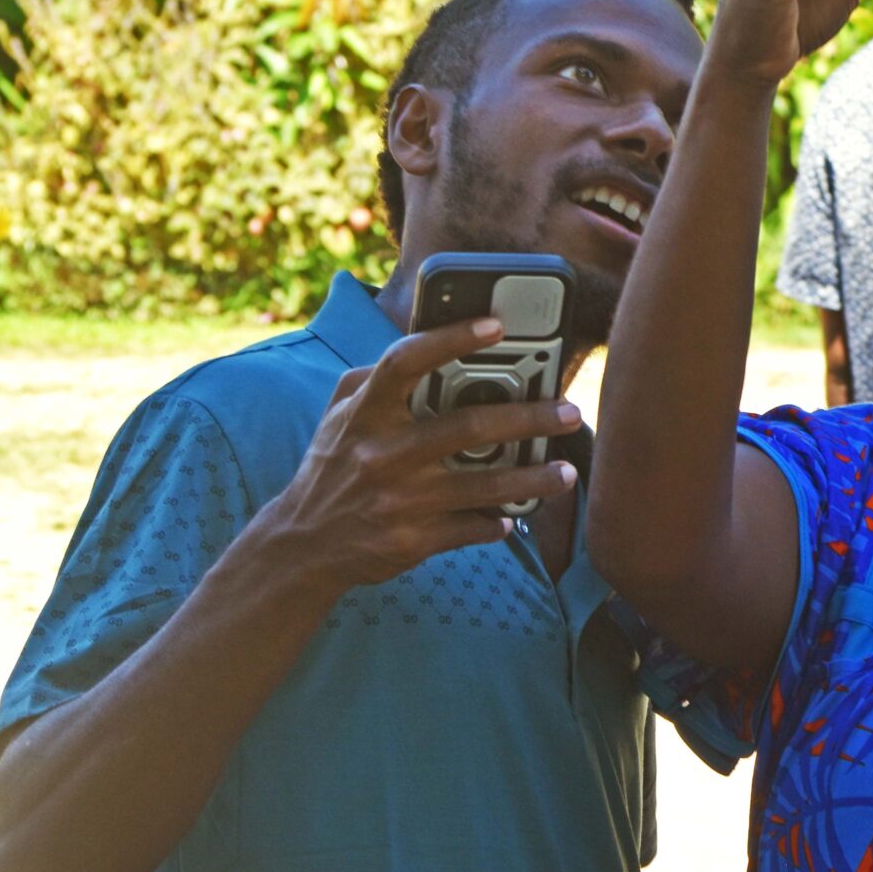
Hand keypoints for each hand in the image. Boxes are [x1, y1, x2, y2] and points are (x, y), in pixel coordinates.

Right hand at [242, 319, 584, 595]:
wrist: (302, 546)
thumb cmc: (335, 466)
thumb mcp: (340, 416)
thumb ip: (378, 379)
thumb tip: (434, 346)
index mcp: (364, 413)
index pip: (406, 362)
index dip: (450, 338)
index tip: (497, 325)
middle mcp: (381, 453)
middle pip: (468, 427)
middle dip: (529, 418)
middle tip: (570, 411)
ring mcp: (398, 500)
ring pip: (485, 486)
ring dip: (534, 478)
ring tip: (568, 473)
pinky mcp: (411, 540)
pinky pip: (473, 527)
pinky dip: (500, 521)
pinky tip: (517, 513)